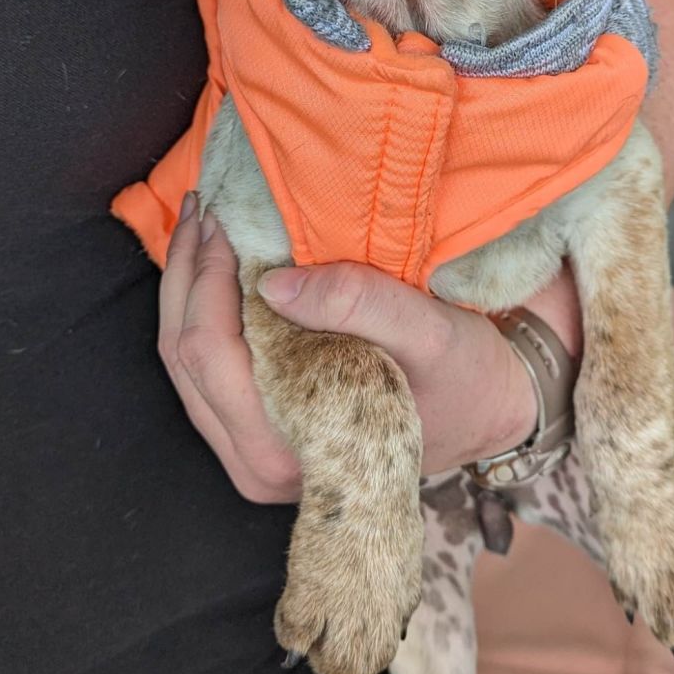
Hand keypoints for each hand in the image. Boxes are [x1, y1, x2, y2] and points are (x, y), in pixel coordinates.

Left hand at [159, 194, 581, 497]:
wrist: (489, 407)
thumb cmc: (465, 375)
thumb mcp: (428, 332)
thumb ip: (359, 303)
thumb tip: (270, 282)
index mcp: (295, 449)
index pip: (213, 357)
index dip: (206, 281)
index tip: (222, 220)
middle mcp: (260, 464)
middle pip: (184, 358)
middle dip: (187, 276)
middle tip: (203, 209)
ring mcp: (252, 452)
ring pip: (183, 364)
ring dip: (188, 289)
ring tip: (203, 226)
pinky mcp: (257, 430)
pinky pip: (204, 369)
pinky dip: (203, 310)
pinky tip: (216, 264)